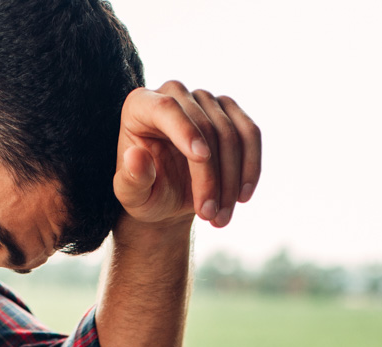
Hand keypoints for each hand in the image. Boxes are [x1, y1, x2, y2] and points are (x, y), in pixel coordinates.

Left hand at [113, 82, 261, 228]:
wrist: (169, 197)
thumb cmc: (146, 193)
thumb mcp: (132, 196)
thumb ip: (130, 179)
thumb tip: (135, 156)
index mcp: (140, 106)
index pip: (166, 108)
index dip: (186, 130)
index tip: (201, 158)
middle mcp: (173, 94)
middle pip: (204, 126)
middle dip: (210, 176)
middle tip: (208, 215)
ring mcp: (204, 100)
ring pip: (230, 133)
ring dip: (231, 180)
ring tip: (221, 217)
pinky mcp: (229, 111)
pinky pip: (250, 134)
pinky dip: (251, 167)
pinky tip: (242, 196)